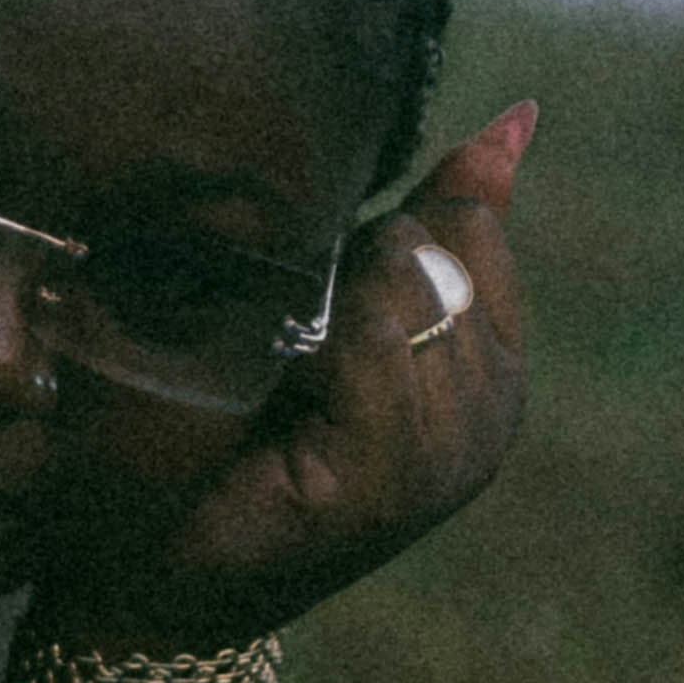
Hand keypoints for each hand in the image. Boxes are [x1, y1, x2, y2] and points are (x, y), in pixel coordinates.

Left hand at [34, 102, 537, 651]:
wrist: (163, 568)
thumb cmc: (252, 420)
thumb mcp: (356, 300)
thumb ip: (435, 216)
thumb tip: (520, 114)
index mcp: (496, 367)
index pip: (472, 224)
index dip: (382, 230)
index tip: (321, 298)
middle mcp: (493, 415)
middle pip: (431, 249)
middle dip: (346, 264)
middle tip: (286, 342)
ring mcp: (448, 457)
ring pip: (401, 286)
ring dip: (320, 303)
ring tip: (278, 370)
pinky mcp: (389, 483)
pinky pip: (369, 341)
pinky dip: (309, 344)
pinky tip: (277, 392)